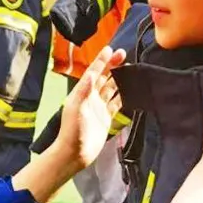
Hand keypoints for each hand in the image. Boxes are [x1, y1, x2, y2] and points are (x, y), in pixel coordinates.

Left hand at [12, 47, 124, 202]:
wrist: (76, 153)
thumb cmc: (73, 130)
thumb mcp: (76, 108)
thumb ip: (84, 90)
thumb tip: (93, 73)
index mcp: (82, 92)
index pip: (93, 72)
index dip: (101, 61)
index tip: (110, 49)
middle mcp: (91, 97)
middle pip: (104, 77)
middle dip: (112, 65)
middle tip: (123, 54)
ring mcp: (99, 107)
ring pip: (111, 88)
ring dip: (119, 78)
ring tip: (129, 68)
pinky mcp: (106, 117)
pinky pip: (116, 103)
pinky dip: (122, 95)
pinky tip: (130, 90)